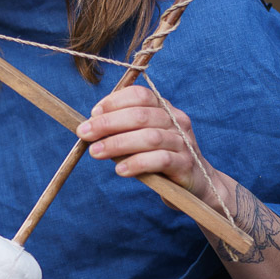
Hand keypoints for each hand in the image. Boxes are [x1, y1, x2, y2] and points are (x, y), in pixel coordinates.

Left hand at [76, 85, 221, 203]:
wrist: (195, 183)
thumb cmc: (159, 158)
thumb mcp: (141, 139)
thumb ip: (122, 131)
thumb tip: (89, 128)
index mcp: (164, 108)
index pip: (140, 95)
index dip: (114, 101)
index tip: (93, 113)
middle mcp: (176, 121)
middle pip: (141, 115)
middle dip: (108, 123)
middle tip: (84, 133)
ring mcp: (183, 142)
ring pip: (150, 137)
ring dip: (118, 144)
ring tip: (95, 152)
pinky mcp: (185, 164)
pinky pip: (160, 160)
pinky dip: (137, 163)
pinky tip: (120, 170)